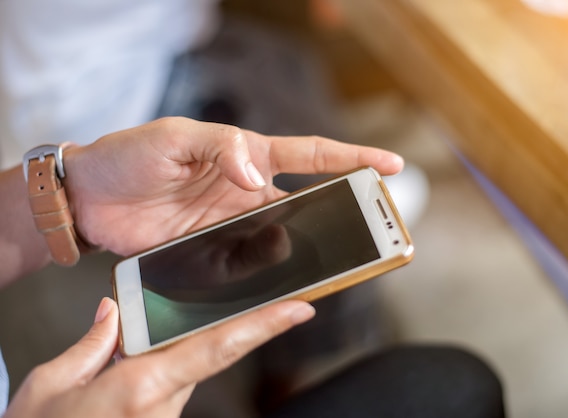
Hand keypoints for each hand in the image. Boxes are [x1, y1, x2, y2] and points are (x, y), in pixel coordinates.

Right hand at [4, 297, 315, 416]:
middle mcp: (161, 405)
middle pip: (213, 354)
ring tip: (226, 310)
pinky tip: (165, 343)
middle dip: (250, 327)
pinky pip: (176, 383)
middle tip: (292, 302)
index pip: (216, 348)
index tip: (300, 309)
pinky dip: (178, 360)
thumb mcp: (50, 387)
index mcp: (140, 387)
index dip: (262, 327)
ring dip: (203, 340)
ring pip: (193, 368)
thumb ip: (90, 345)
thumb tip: (113, 312)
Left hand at [63, 117, 403, 254]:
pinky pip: (250, 266)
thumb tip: (257, 176)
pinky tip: (279, 285)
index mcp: (246, 156)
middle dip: (343, 215)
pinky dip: (268, 276)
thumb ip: (221, 148)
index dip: (352, 158)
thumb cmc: (131, 155)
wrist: (89, 197)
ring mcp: (232, 225)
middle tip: (373, 230)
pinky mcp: (213, 253)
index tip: (389, 164)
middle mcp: (247, 193)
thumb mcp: (176, 138)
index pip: (310, 156)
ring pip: (283, 240)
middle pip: (307, 205)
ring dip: (305, 252)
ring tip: (330, 266)